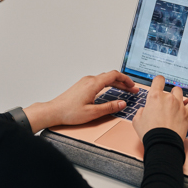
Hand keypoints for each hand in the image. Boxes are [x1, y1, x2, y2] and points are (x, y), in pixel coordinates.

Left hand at [23, 71, 137, 132]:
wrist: (53, 111)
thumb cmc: (69, 112)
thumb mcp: (93, 113)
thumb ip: (109, 107)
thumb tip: (122, 103)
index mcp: (93, 84)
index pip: (114, 75)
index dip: (126, 79)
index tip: (133, 86)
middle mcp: (89, 80)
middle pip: (111, 76)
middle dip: (123, 82)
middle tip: (132, 90)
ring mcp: (85, 82)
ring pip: (105, 79)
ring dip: (116, 83)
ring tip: (124, 90)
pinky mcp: (82, 85)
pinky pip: (99, 81)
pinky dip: (108, 85)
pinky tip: (110, 91)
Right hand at [132, 76, 187, 141]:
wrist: (162, 143)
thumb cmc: (150, 133)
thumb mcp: (137, 121)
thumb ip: (141, 111)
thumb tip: (144, 110)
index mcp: (155, 97)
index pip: (159, 80)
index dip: (158, 81)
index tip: (158, 84)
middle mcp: (168, 98)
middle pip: (170, 89)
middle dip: (166, 95)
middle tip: (164, 105)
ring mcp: (179, 104)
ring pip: (180, 92)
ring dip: (177, 96)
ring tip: (175, 103)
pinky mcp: (187, 112)